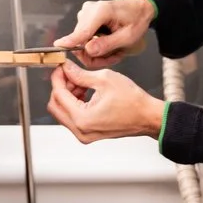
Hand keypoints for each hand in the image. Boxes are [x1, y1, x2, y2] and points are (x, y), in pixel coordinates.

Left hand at [44, 62, 165, 142]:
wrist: (147, 117)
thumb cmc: (133, 101)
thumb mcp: (104, 79)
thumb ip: (80, 74)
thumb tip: (66, 68)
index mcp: (82, 118)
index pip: (58, 95)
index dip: (58, 77)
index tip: (61, 67)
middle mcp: (80, 130)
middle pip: (55, 106)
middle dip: (61, 87)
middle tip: (70, 73)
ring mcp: (84, 135)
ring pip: (62, 112)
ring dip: (68, 95)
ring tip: (81, 82)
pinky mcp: (88, 134)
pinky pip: (72, 118)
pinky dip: (74, 103)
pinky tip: (86, 92)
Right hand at [54, 0, 154, 66]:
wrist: (139, 10)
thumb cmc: (136, 21)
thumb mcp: (128, 37)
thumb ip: (107, 44)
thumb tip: (87, 49)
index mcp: (101, 11)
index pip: (82, 30)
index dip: (71, 41)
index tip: (58, 47)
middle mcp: (89, 10)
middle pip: (81, 40)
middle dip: (96, 54)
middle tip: (114, 57)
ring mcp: (85, 14)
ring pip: (82, 42)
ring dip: (98, 51)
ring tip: (115, 50)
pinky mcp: (85, 19)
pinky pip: (84, 39)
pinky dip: (96, 46)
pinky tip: (109, 44)